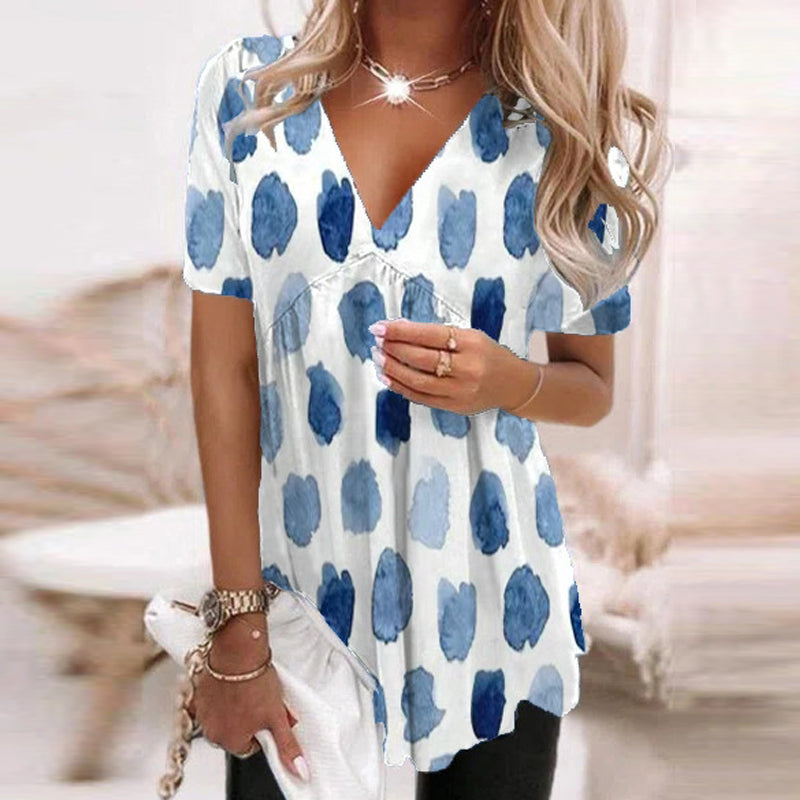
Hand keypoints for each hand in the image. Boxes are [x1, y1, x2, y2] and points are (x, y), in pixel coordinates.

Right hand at [187, 623, 309, 781]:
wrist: (238, 650)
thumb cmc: (255, 681)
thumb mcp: (277, 716)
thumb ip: (287, 746)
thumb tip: (299, 770)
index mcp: (230, 741)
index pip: (250, 746)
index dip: (262, 729)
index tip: (267, 715)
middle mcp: (212, 731)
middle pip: (236, 732)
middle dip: (248, 719)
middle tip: (260, 700)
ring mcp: (203, 712)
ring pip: (224, 717)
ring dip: (235, 707)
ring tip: (248, 689)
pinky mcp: (199, 694)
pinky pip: (213, 702)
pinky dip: (223, 695)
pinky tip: (234, 682)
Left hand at [367, 317, 524, 414]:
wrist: (512, 384)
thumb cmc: (487, 355)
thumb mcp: (471, 336)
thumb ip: (438, 335)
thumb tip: (399, 329)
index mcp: (471, 344)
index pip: (429, 335)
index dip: (401, 331)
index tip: (380, 327)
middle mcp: (467, 368)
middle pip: (421, 359)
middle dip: (394, 349)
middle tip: (377, 341)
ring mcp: (460, 391)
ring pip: (418, 381)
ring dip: (393, 369)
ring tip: (378, 358)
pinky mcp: (454, 406)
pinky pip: (422, 397)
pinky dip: (401, 387)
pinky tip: (388, 378)